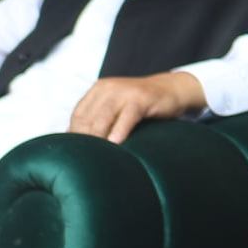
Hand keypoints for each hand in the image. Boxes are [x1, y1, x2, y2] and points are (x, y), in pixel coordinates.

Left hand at [68, 72, 206, 143]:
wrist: (173, 88)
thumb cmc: (143, 104)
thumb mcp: (118, 107)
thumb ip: (101, 118)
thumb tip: (80, 144)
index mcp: (99, 90)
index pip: (78, 115)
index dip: (75, 135)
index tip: (77, 154)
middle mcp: (108, 88)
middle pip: (89, 117)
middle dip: (86, 139)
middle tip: (86, 159)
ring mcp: (125, 92)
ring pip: (104, 117)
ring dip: (99, 137)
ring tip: (97, 156)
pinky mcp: (141, 98)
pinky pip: (127, 117)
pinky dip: (120, 131)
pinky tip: (117, 144)